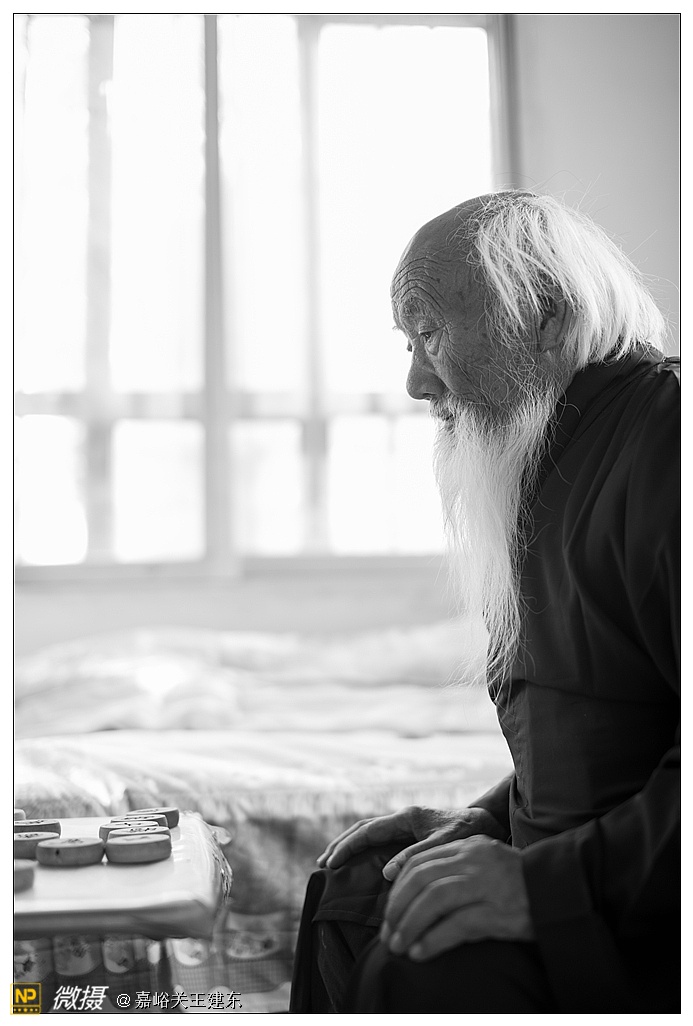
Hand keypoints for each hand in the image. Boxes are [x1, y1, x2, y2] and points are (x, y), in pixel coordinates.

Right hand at [316, 805, 506, 879]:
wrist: (489, 823)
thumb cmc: (469, 833)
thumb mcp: (443, 845)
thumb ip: (414, 856)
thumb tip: (385, 872)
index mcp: (407, 817)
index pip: (368, 831)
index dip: (347, 847)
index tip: (330, 864)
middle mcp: (404, 817)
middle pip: (364, 828)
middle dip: (342, 844)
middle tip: (323, 864)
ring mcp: (407, 824)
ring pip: (371, 831)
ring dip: (351, 844)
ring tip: (334, 861)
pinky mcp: (413, 832)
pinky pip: (381, 838)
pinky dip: (365, 847)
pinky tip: (361, 861)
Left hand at [381, 834, 533, 961]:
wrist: (561, 889)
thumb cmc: (519, 881)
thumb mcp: (485, 862)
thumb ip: (456, 868)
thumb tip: (414, 890)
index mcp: (468, 846)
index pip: (420, 861)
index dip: (398, 887)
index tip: (389, 910)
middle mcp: (474, 860)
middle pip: (421, 878)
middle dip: (397, 907)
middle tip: (387, 932)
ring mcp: (486, 884)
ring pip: (433, 900)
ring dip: (409, 924)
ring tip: (398, 945)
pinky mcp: (498, 911)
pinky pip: (456, 925)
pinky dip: (433, 940)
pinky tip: (420, 953)